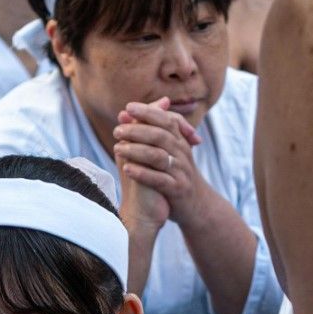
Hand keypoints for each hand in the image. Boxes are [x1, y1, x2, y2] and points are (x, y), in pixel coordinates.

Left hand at [114, 98, 205, 229]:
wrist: (195, 205)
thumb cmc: (173, 175)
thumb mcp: (162, 151)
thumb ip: (143, 132)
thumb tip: (123, 114)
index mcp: (180, 141)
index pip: (166, 120)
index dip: (148, 112)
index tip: (128, 107)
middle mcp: (183, 153)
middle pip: (161, 136)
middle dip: (137, 131)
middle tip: (117, 130)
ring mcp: (181, 171)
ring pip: (159, 156)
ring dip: (136, 151)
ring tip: (117, 149)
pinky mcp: (178, 189)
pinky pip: (159, 179)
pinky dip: (142, 173)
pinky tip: (127, 169)